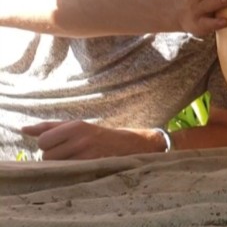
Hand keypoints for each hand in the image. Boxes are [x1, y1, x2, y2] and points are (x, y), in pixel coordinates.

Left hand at [21, 120, 164, 159]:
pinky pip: (68, 173)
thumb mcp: (75, 126)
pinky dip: (71, 172)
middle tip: (70, 152)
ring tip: (76, 159)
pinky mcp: (93, 167)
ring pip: (56, 166)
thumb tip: (24, 130)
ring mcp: (88, 154)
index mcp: (76, 126)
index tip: (61, 144)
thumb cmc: (96, 135)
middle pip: (47, 156)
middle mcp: (82, 139)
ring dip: (62, 166)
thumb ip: (49, 128)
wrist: (129, 145)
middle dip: (55, 156)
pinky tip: (81, 166)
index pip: (43, 141)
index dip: (49, 145)